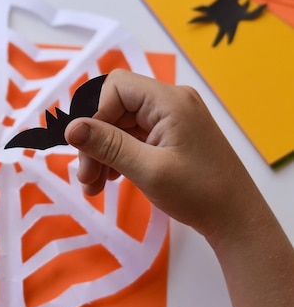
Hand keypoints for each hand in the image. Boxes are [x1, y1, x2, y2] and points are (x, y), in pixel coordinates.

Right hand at [64, 69, 263, 240]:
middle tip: (86, 177)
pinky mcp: (170, 134)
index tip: (89, 150)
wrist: (236, 220)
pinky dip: (117, 155)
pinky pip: (133, 135)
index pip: (116, 87)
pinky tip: (110, 179)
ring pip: (120, 123)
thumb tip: (70, 128)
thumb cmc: (199, 194)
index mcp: (170, 101)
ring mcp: (171, 118)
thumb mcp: (148, 170)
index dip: (96, 114)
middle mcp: (170, 102)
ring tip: (94, 186)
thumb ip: (107, 145)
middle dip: (95, 140)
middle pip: (115, 107)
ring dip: (103, 152)